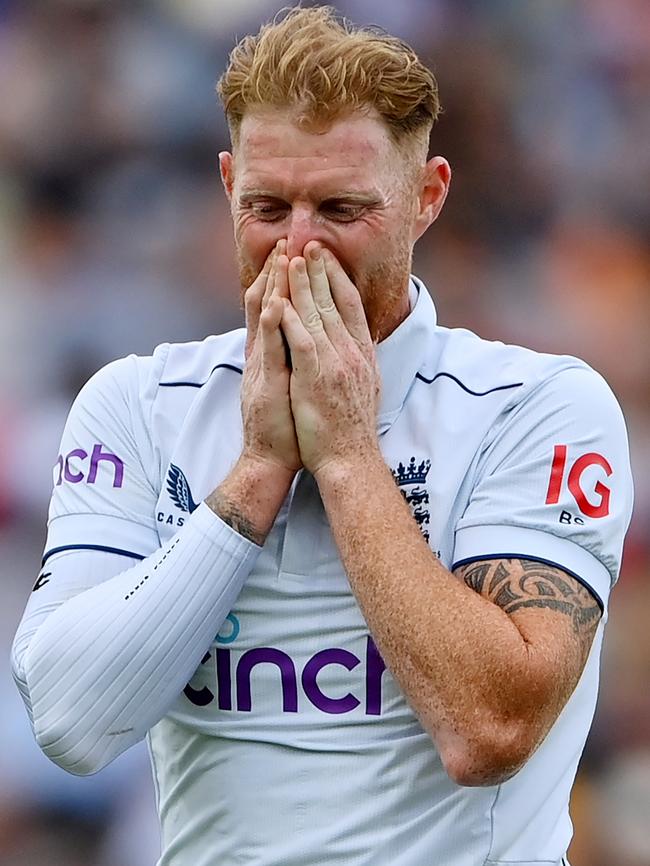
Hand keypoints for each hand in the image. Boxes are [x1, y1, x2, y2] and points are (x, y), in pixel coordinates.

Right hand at [240, 242, 301, 473]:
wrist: (272, 457)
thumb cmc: (288, 423)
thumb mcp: (292, 382)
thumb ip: (294, 358)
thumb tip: (306, 339)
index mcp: (272, 353)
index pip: (277, 308)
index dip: (284, 281)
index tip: (295, 253)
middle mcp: (264, 355)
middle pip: (268, 305)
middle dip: (277, 273)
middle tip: (286, 242)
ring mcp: (263, 367)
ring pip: (265, 320)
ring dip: (271, 288)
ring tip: (280, 259)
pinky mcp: (266, 384)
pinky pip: (269, 350)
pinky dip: (271, 325)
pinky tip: (277, 304)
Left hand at [280, 243, 381, 475]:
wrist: (350, 459)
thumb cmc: (351, 429)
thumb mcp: (365, 387)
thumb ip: (358, 360)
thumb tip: (358, 342)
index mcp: (362, 354)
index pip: (351, 306)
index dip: (339, 278)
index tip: (327, 257)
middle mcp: (352, 354)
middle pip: (335, 302)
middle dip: (321, 270)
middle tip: (310, 243)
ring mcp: (335, 365)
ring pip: (318, 315)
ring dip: (304, 284)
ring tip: (293, 257)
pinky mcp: (316, 379)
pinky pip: (302, 340)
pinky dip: (291, 318)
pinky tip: (281, 299)